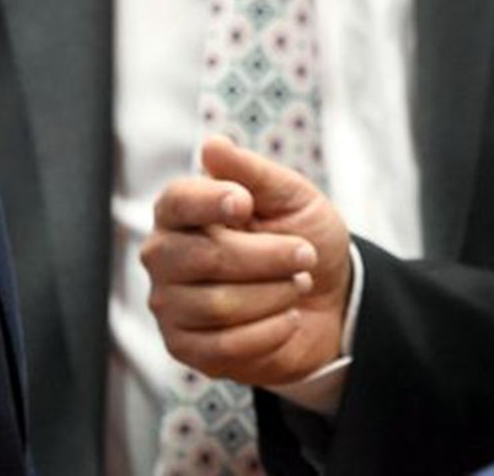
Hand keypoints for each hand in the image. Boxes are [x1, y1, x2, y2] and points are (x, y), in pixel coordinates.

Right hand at [142, 135, 353, 386]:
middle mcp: (165, 256)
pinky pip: (224, 346)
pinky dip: (269, 331)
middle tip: (305, 254)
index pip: (177, 201)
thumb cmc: (303, 238)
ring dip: (274, 294)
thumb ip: (253, 172)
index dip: (209, 201)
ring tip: (297, 284)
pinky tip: (290, 318)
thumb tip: (212, 145)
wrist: (328, 300)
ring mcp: (170, 304)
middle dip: (267, 257)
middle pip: (205, 257)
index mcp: (182, 211)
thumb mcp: (292, 197)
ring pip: (218, 304)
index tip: (245, 203)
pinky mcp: (185, 348)